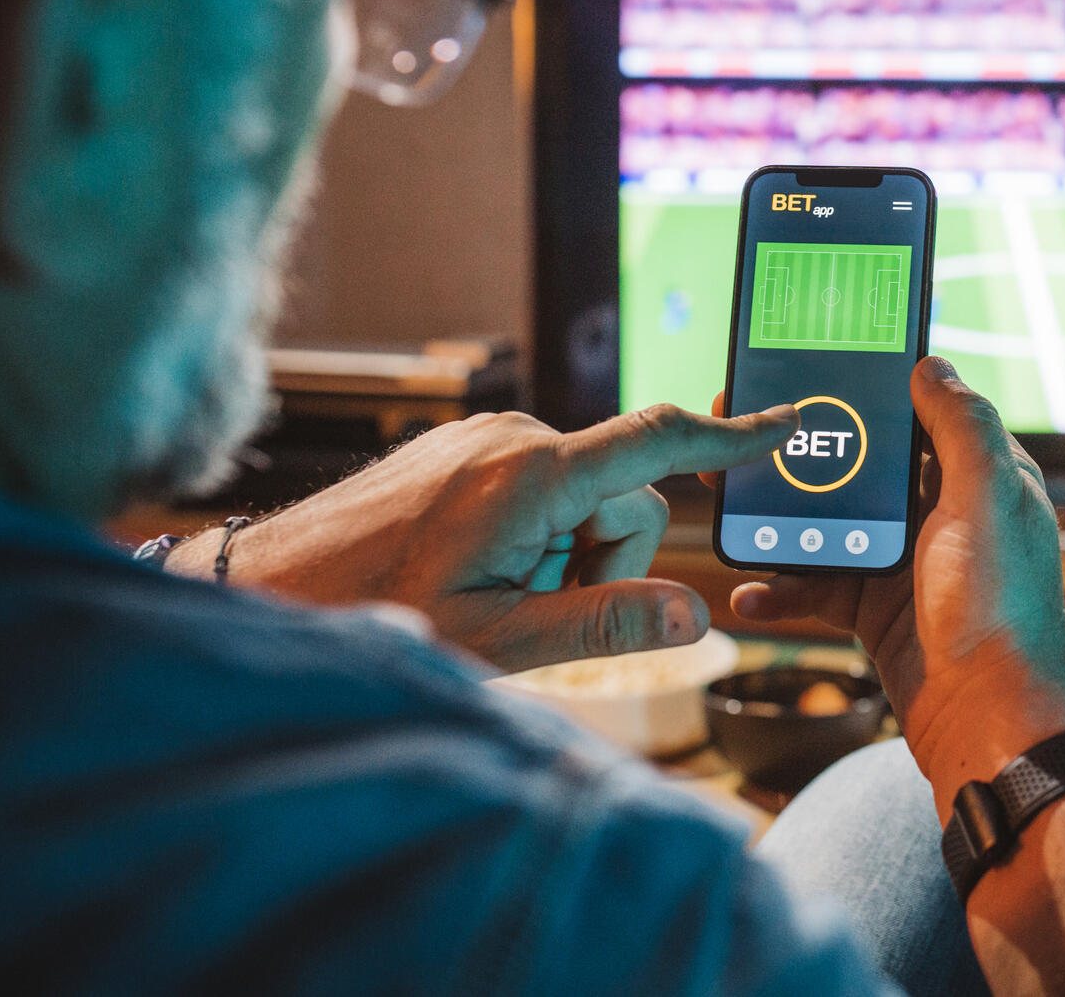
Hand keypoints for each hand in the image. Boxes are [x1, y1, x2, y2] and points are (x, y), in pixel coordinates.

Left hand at [170, 403, 796, 670]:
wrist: (275, 583)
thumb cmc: (378, 614)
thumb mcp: (500, 642)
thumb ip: (605, 624)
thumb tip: (696, 614)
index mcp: (534, 475)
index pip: (659, 443)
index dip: (732, 439)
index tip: (788, 422)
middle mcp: (518, 437)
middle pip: (628, 498)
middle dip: (607, 561)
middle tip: (532, 610)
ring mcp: (491, 436)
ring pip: (589, 498)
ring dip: (567, 554)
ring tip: (495, 594)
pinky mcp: (473, 445)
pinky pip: (546, 487)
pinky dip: (537, 535)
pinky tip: (480, 570)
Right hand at [716, 359, 1064, 814]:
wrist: (990, 725)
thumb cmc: (999, 610)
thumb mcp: (987, 498)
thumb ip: (962, 427)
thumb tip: (930, 364)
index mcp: (980, 478)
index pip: (920, 414)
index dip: (868, 390)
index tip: (809, 370)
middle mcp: (948, 515)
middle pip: (864, 467)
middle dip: (805, 453)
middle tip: (740, 436)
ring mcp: (911, 565)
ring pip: (832, 525)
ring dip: (781, 520)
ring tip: (728, 506)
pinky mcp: (881, 612)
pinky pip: (820, 586)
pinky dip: (784, 588)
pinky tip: (750, 594)